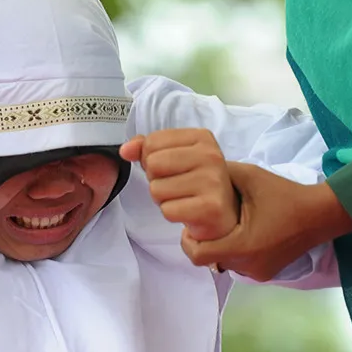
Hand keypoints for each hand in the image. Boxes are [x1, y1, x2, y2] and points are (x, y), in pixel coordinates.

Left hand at [120, 129, 239, 240]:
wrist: (225, 214)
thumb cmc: (196, 183)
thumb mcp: (175, 157)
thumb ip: (147, 148)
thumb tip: (126, 150)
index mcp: (202, 137)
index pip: (152, 141)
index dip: (151, 158)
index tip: (171, 168)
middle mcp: (211, 156)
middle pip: (153, 164)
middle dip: (156, 179)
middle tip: (177, 185)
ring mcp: (213, 181)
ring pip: (156, 189)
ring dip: (163, 198)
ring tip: (183, 198)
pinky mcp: (210, 207)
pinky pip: (167, 210)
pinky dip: (171, 214)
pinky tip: (187, 211)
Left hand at [175, 162, 351, 280]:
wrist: (320, 214)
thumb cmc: (284, 194)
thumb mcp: (251, 176)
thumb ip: (222, 174)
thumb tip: (197, 169)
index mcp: (242, 245)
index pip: (198, 254)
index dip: (188, 239)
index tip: (191, 223)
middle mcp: (247, 265)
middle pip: (209, 260)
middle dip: (202, 243)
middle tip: (204, 223)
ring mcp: (258, 273)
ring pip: (224, 263)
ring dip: (219, 248)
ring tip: (223, 227)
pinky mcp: (266, 274)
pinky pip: (240, 265)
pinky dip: (235, 252)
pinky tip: (241, 235)